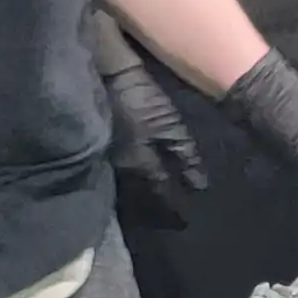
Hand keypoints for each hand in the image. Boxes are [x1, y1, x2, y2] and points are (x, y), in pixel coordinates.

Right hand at [101, 48, 205, 227]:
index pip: (161, 198)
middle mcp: (121, 173)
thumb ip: (185, 155)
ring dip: (141, 209)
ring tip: (153, 214)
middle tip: (170, 222)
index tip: (185, 221)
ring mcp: (107, 165)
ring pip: (126, 198)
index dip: (174, 211)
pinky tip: (134, 194)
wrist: (103, 75)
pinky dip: (127, 195)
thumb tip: (199, 187)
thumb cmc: (140, 97)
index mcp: (141, 166)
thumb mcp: (170, 123)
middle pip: (141, 205)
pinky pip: (114, 185)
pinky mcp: (99, 156)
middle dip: (157, 215)